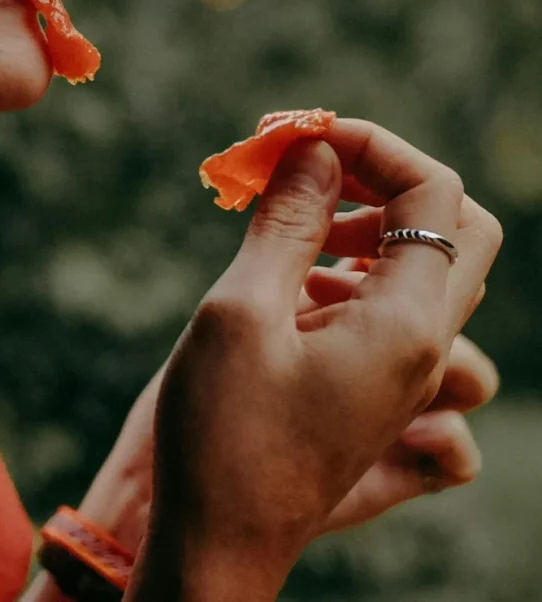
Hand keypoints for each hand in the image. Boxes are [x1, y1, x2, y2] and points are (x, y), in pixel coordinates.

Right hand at [125, 120, 501, 601]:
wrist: (219, 541)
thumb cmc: (222, 431)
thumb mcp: (241, 309)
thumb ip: (288, 222)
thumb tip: (317, 147)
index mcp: (406, 324)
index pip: (434, 191)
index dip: (371, 143)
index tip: (297, 134)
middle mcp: (425, 347)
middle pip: (457, 225)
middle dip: (386, 178)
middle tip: (312, 172)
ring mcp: (406, 372)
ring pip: (433, 267)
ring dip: (373, 226)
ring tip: (296, 229)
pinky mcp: (378, 389)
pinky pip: (402, 307)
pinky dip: (360, 271)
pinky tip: (295, 287)